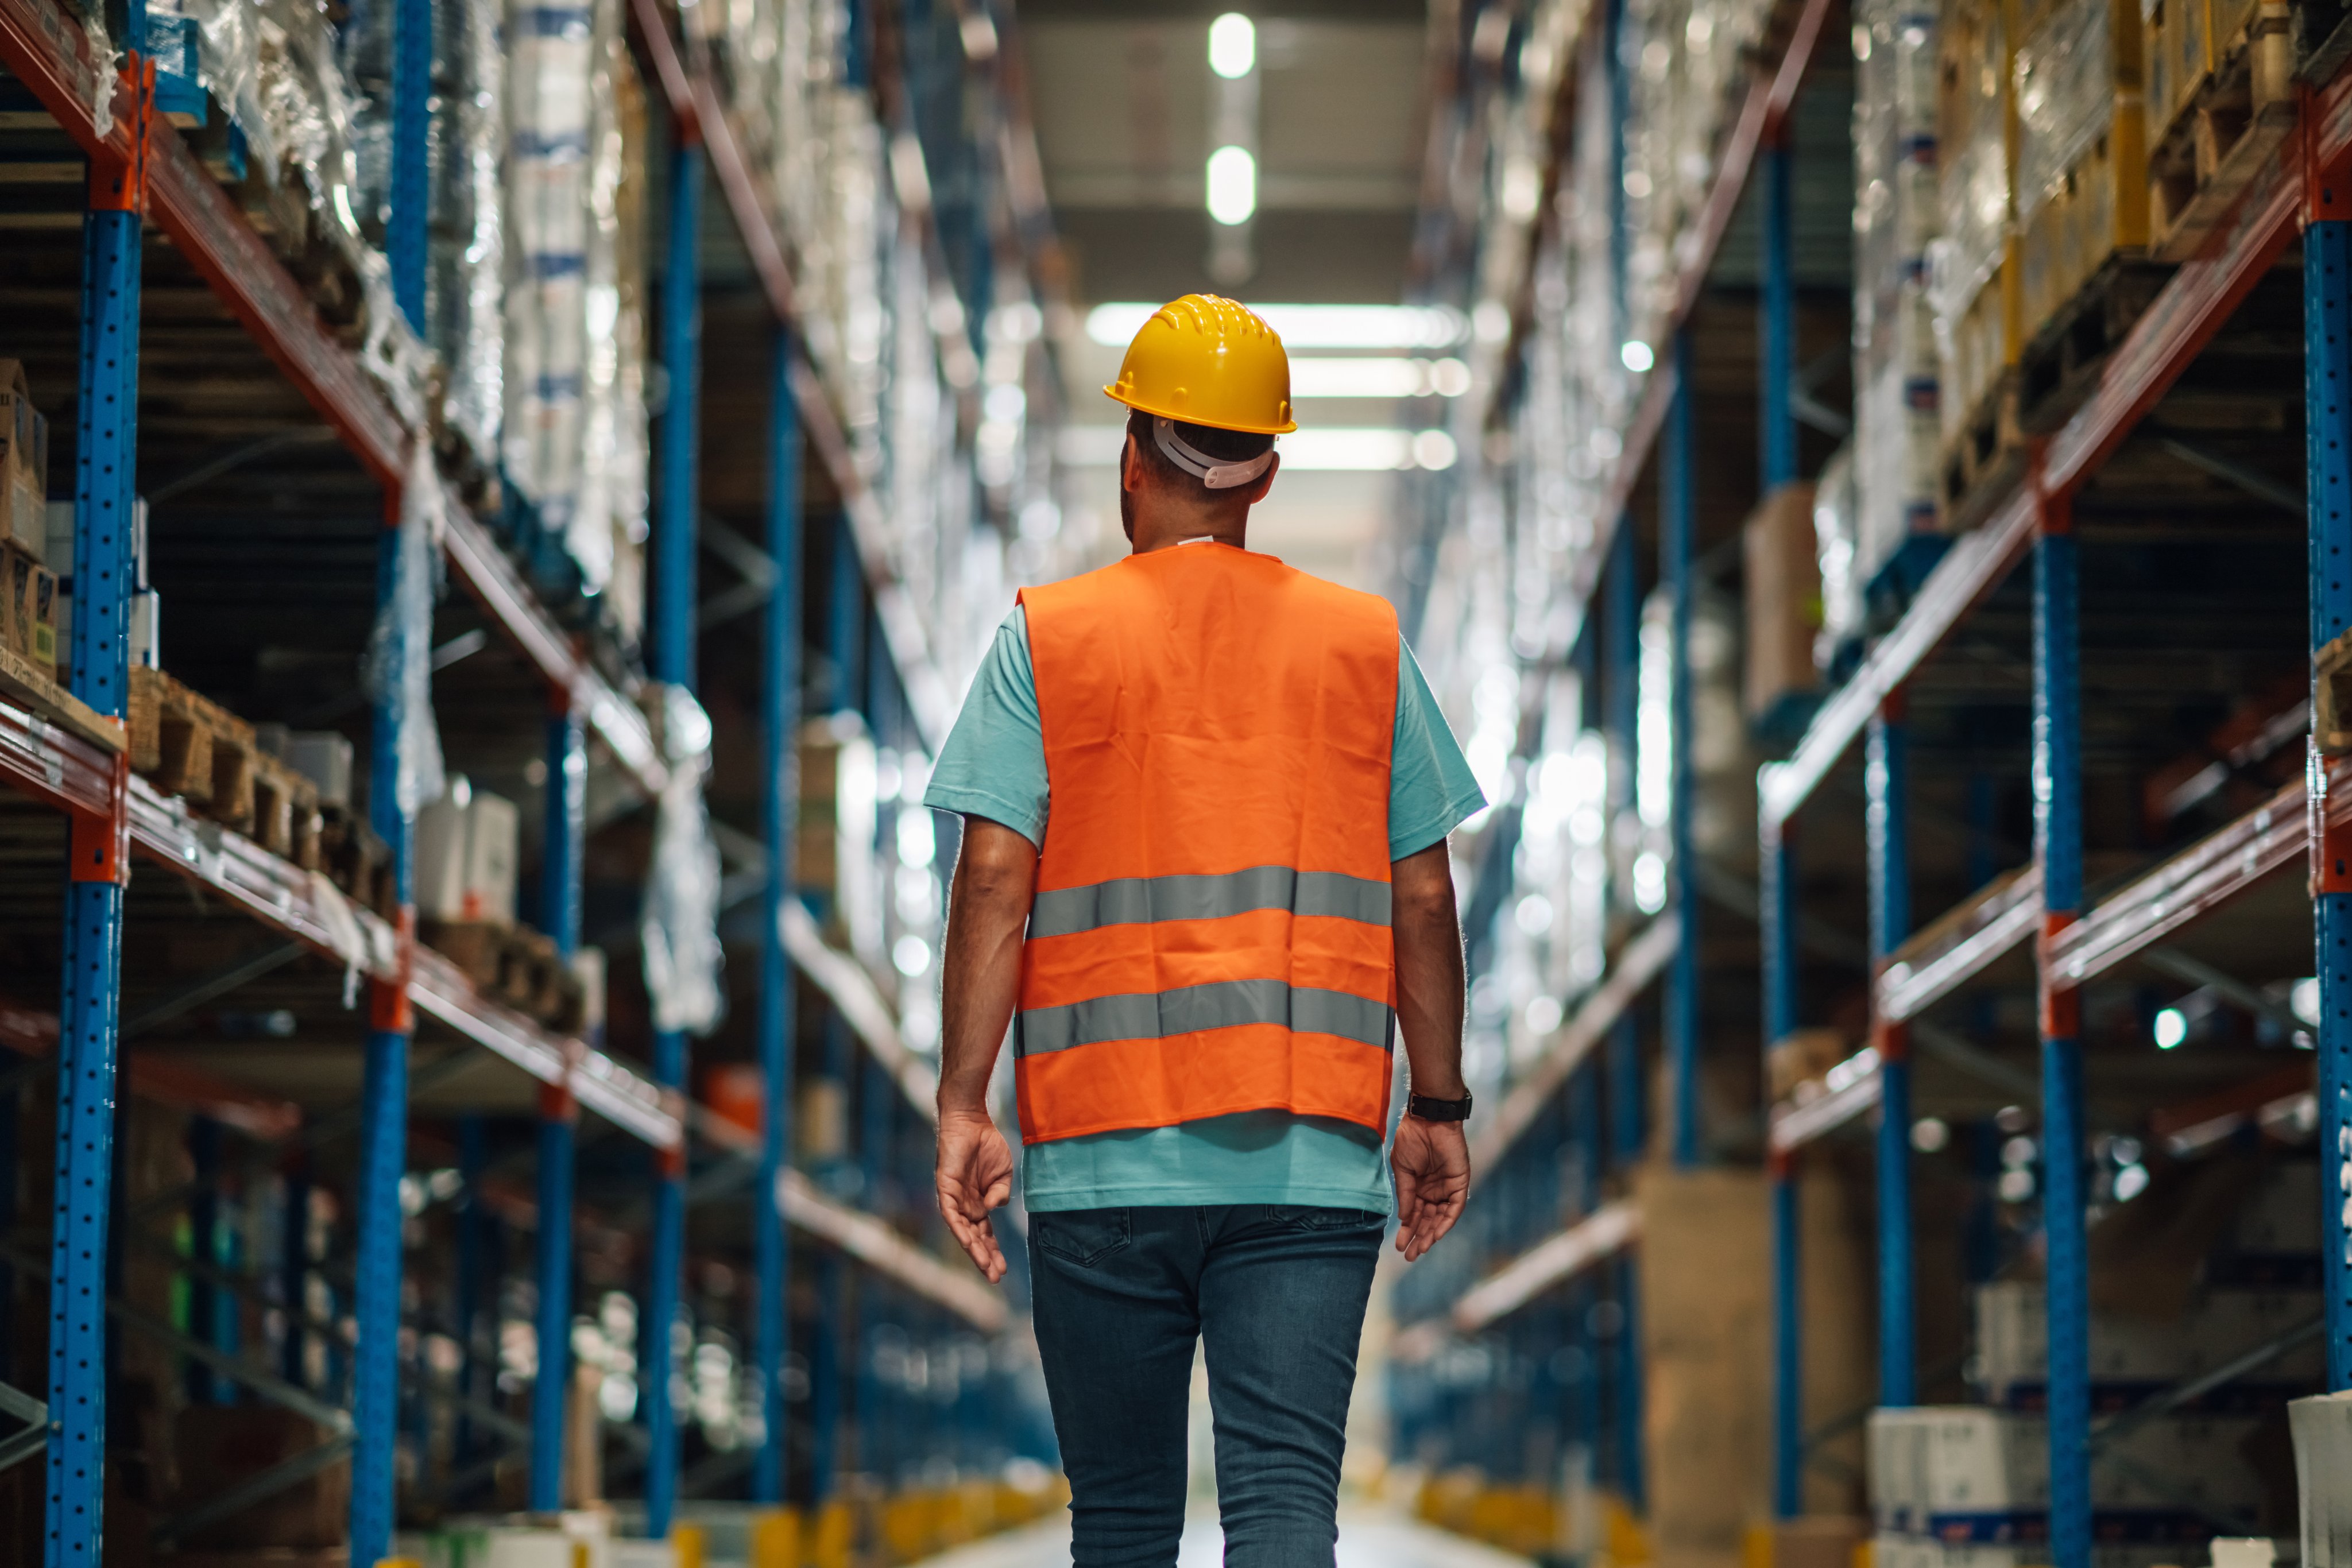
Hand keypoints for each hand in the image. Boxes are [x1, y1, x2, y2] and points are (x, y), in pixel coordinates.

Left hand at [935, 1106, 1015, 1282]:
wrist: (972, 1122)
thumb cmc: (988, 1146)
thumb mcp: (1003, 1175)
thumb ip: (1000, 1194)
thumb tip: (995, 1209)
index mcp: (980, 1205)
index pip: (986, 1235)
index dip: (994, 1252)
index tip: (1003, 1271)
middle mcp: (966, 1206)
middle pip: (975, 1238)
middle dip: (985, 1258)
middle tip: (996, 1278)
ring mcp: (954, 1199)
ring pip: (963, 1231)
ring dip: (974, 1249)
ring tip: (986, 1267)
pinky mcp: (945, 1189)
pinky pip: (950, 1213)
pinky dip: (959, 1228)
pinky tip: (969, 1242)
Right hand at [1390, 1114, 1468, 1261]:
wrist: (1428, 1120)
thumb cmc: (1411, 1139)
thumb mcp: (1402, 1170)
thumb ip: (1406, 1194)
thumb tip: (1404, 1219)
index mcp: (1418, 1187)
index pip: (1414, 1214)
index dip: (1407, 1231)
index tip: (1399, 1246)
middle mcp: (1433, 1191)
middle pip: (1426, 1220)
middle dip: (1418, 1238)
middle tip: (1409, 1256)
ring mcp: (1447, 1188)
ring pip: (1440, 1218)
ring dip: (1430, 1234)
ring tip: (1420, 1250)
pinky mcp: (1460, 1184)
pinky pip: (1454, 1208)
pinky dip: (1446, 1222)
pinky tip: (1435, 1234)